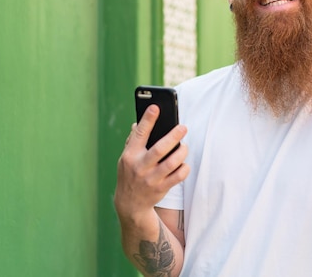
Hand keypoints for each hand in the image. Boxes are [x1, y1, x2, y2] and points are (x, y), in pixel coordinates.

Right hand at [114, 105, 189, 219]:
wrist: (129, 204)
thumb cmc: (130, 173)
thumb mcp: (126, 157)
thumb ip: (134, 141)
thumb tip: (140, 122)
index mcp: (130, 155)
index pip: (139, 134)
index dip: (147, 120)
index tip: (156, 107)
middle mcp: (139, 167)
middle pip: (159, 149)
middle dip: (173, 136)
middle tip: (183, 127)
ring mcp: (150, 179)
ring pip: (171, 163)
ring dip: (181, 152)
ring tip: (185, 146)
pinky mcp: (161, 189)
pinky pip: (178, 177)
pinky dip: (184, 168)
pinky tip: (184, 163)